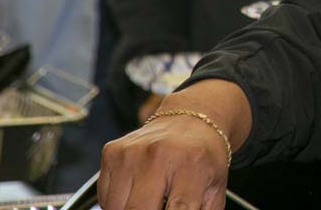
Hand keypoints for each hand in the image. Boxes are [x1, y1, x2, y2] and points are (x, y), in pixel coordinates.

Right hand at [99, 79, 251, 209]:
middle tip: (159, 207)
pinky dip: (119, 202)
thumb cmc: (202, 156)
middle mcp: (159, 155)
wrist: (191, 120)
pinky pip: (105, 197)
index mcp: (192, 164)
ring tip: (151, 198)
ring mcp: (132, 153)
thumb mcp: (214, 188)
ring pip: (117, 208)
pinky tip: (138, 189)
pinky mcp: (112, 152)